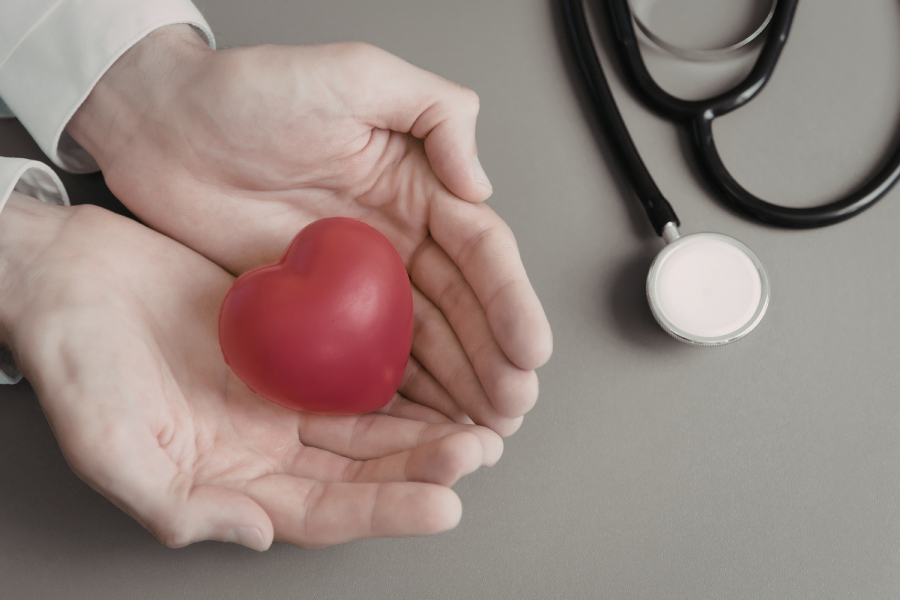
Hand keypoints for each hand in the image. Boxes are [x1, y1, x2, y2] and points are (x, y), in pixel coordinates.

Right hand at [0, 194, 501, 549]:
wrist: (67, 277)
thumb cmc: (73, 360)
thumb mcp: (109, 444)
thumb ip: (178, 504)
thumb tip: (255, 535)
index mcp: (229, 479)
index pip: (323, 509)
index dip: (384, 510)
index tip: (444, 503)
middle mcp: (263, 443)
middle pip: (360, 469)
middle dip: (423, 466)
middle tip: (479, 451)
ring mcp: (277, 394)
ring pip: (366, 422)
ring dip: (423, 426)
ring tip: (477, 422)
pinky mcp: (285, 345)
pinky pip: (351, 364)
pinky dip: (395, 370)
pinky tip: (436, 369)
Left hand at [67, 26, 552, 436]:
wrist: (167, 128)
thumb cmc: (252, 91)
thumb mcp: (358, 73)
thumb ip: (436, 112)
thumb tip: (480, 183)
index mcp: (419, 187)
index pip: (480, 251)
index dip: (510, 302)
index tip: (529, 349)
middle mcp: (399, 238)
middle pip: (462, 309)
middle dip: (493, 360)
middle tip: (511, 407)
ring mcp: (359, 279)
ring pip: (425, 341)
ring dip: (458, 387)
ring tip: (482, 429)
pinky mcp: (317, 308)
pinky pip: (365, 356)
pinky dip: (397, 392)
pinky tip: (420, 421)